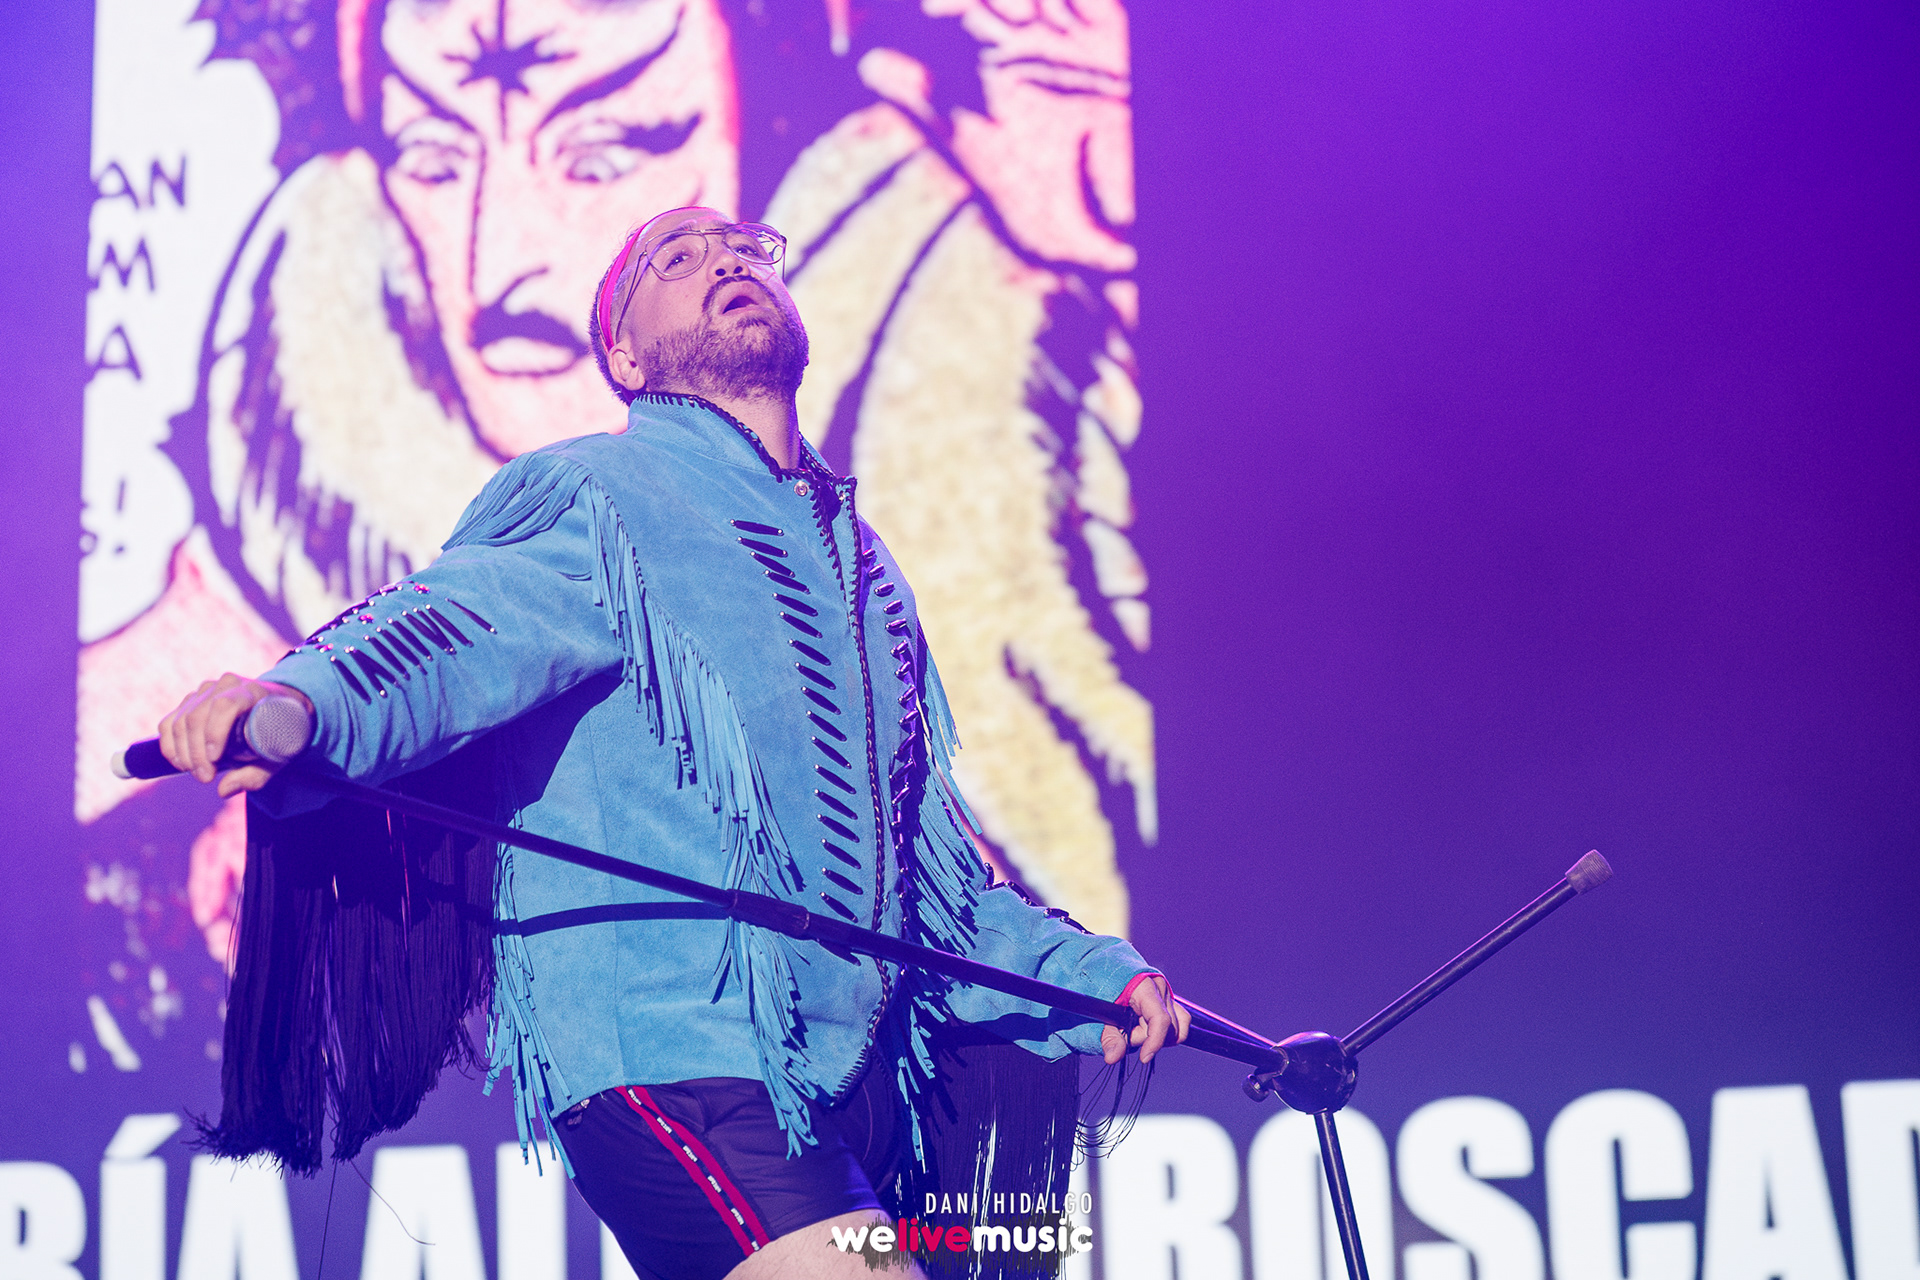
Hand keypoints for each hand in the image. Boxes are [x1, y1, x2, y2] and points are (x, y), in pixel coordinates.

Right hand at [157, 673, 311, 796]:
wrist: (281, 707)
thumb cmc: (281, 731)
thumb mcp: (278, 753)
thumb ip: (256, 774)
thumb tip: (223, 790)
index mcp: (252, 691)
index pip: (224, 706)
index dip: (214, 733)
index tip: (214, 760)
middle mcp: (226, 685)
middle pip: (198, 716)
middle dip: (197, 752)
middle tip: (205, 777)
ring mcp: (206, 691)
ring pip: (181, 721)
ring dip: (183, 753)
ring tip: (198, 773)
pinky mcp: (191, 701)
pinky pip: (169, 722)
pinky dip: (170, 745)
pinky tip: (180, 763)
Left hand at [1102, 974, 1189, 1065]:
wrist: (1105, 968)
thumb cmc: (1101, 986)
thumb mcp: (1101, 1014)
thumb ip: (1109, 1037)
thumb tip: (1113, 1058)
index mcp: (1144, 986)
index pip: (1161, 1019)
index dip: (1155, 1041)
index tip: (1144, 1058)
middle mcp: (1160, 988)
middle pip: (1167, 1027)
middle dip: (1145, 1038)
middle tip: (1124, 1031)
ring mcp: (1167, 994)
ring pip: (1177, 1028)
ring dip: (1158, 1036)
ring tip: (1134, 1030)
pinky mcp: (1169, 1001)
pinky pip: (1180, 1022)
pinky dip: (1166, 1033)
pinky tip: (1148, 1032)